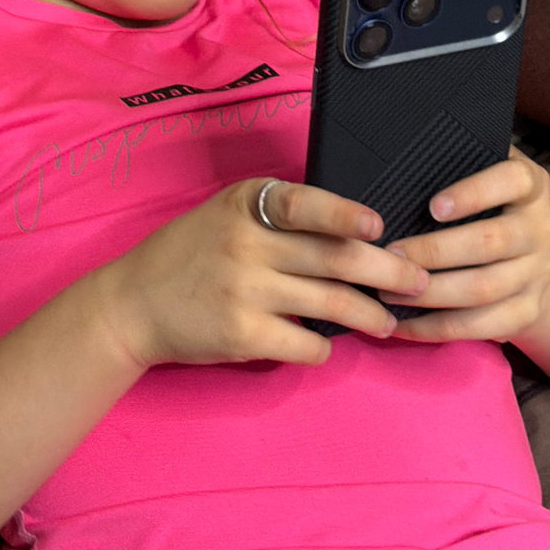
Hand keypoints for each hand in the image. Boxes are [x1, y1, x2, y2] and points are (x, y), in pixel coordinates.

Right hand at [104, 177, 429, 370]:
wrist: (132, 303)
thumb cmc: (192, 254)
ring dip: (369, 314)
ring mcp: (243, 289)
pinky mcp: (240, 334)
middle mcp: (246, 241)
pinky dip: (324, 346)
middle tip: (417, 282)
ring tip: (388, 321)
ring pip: (329, 302)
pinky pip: (303, 342)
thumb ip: (281, 216)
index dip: (348, 216)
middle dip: (387, 272)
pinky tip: (327, 344)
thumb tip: (355, 233)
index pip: (306, 204)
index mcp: (249, 203)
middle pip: (334, 257)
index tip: (381, 228)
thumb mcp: (229, 214)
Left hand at [384, 149, 549, 343]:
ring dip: (431, 293)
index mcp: (531, 187)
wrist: (538, 255)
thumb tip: (403, 152)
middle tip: (391, 254)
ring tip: (388, 291)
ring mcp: (537, 274)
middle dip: (435, 251)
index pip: (512, 181)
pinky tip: (402, 324)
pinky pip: (481, 326)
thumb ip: (462, 160)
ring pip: (483, 289)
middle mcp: (540, 229)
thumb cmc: (494, 204)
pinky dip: (437, 329)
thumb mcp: (490, 173)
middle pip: (490, 242)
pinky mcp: (527, 311)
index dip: (474, 192)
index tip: (433, 206)